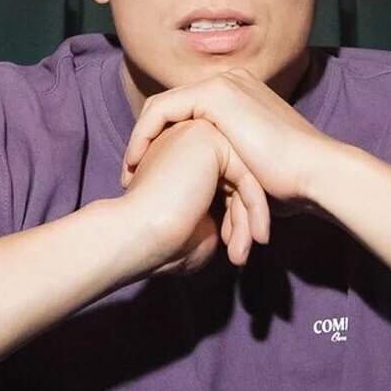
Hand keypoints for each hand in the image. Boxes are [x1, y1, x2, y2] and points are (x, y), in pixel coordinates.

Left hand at [121, 69, 327, 208]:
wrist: (314, 174)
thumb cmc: (289, 182)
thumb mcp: (250, 166)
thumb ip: (228, 162)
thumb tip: (212, 187)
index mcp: (238, 96)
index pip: (185, 111)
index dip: (161, 141)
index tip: (146, 174)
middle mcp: (229, 82)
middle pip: (170, 106)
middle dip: (144, 140)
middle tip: (129, 173)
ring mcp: (223, 84)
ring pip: (161, 106)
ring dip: (139, 139)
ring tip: (129, 172)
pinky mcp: (215, 94)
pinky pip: (162, 110)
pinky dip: (144, 135)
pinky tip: (137, 161)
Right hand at [121, 117, 271, 273]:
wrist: (136, 235)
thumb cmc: (160, 241)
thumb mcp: (200, 225)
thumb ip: (222, 212)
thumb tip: (247, 215)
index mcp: (178, 158)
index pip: (222, 186)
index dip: (233, 221)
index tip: (233, 254)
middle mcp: (186, 139)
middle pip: (235, 180)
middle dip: (242, 221)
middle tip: (239, 257)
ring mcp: (197, 134)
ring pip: (244, 178)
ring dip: (247, 220)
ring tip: (241, 255)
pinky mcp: (209, 139)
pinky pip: (247, 176)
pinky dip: (255, 209)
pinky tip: (254, 237)